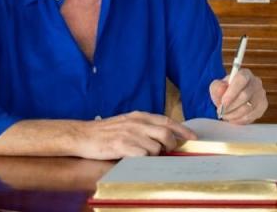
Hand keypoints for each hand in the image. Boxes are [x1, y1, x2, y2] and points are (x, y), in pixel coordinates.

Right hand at [73, 111, 194, 158]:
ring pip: (156, 147)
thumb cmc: (106, 131)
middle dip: (171, 145)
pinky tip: (136, 158)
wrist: (83, 135)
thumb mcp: (127, 122)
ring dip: (155, 155)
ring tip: (145, 155)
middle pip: (166, 134)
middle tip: (168, 151)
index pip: (167, 121)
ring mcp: (130, 134)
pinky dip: (144, 160)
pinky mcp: (122, 146)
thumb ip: (144, 126)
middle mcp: (137, 123)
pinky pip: (142, 155)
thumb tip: (163, 135)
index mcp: (139, 116)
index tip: (193, 137)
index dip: (182, 130)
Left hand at [210, 68, 266, 123]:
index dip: (232, 92)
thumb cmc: (226, 90)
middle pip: (245, 95)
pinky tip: (233, 118)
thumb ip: (217, 87)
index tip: (223, 103)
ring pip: (248, 108)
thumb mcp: (217, 86)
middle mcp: (256, 82)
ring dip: (234, 114)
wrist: (233, 97)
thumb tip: (221, 90)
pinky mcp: (263, 106)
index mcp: (245, 74)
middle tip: (221, 111)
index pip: (241, 79)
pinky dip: (239, 120)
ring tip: (225, 115)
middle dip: (231, 106)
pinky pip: (251, 116)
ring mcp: (261, 94)